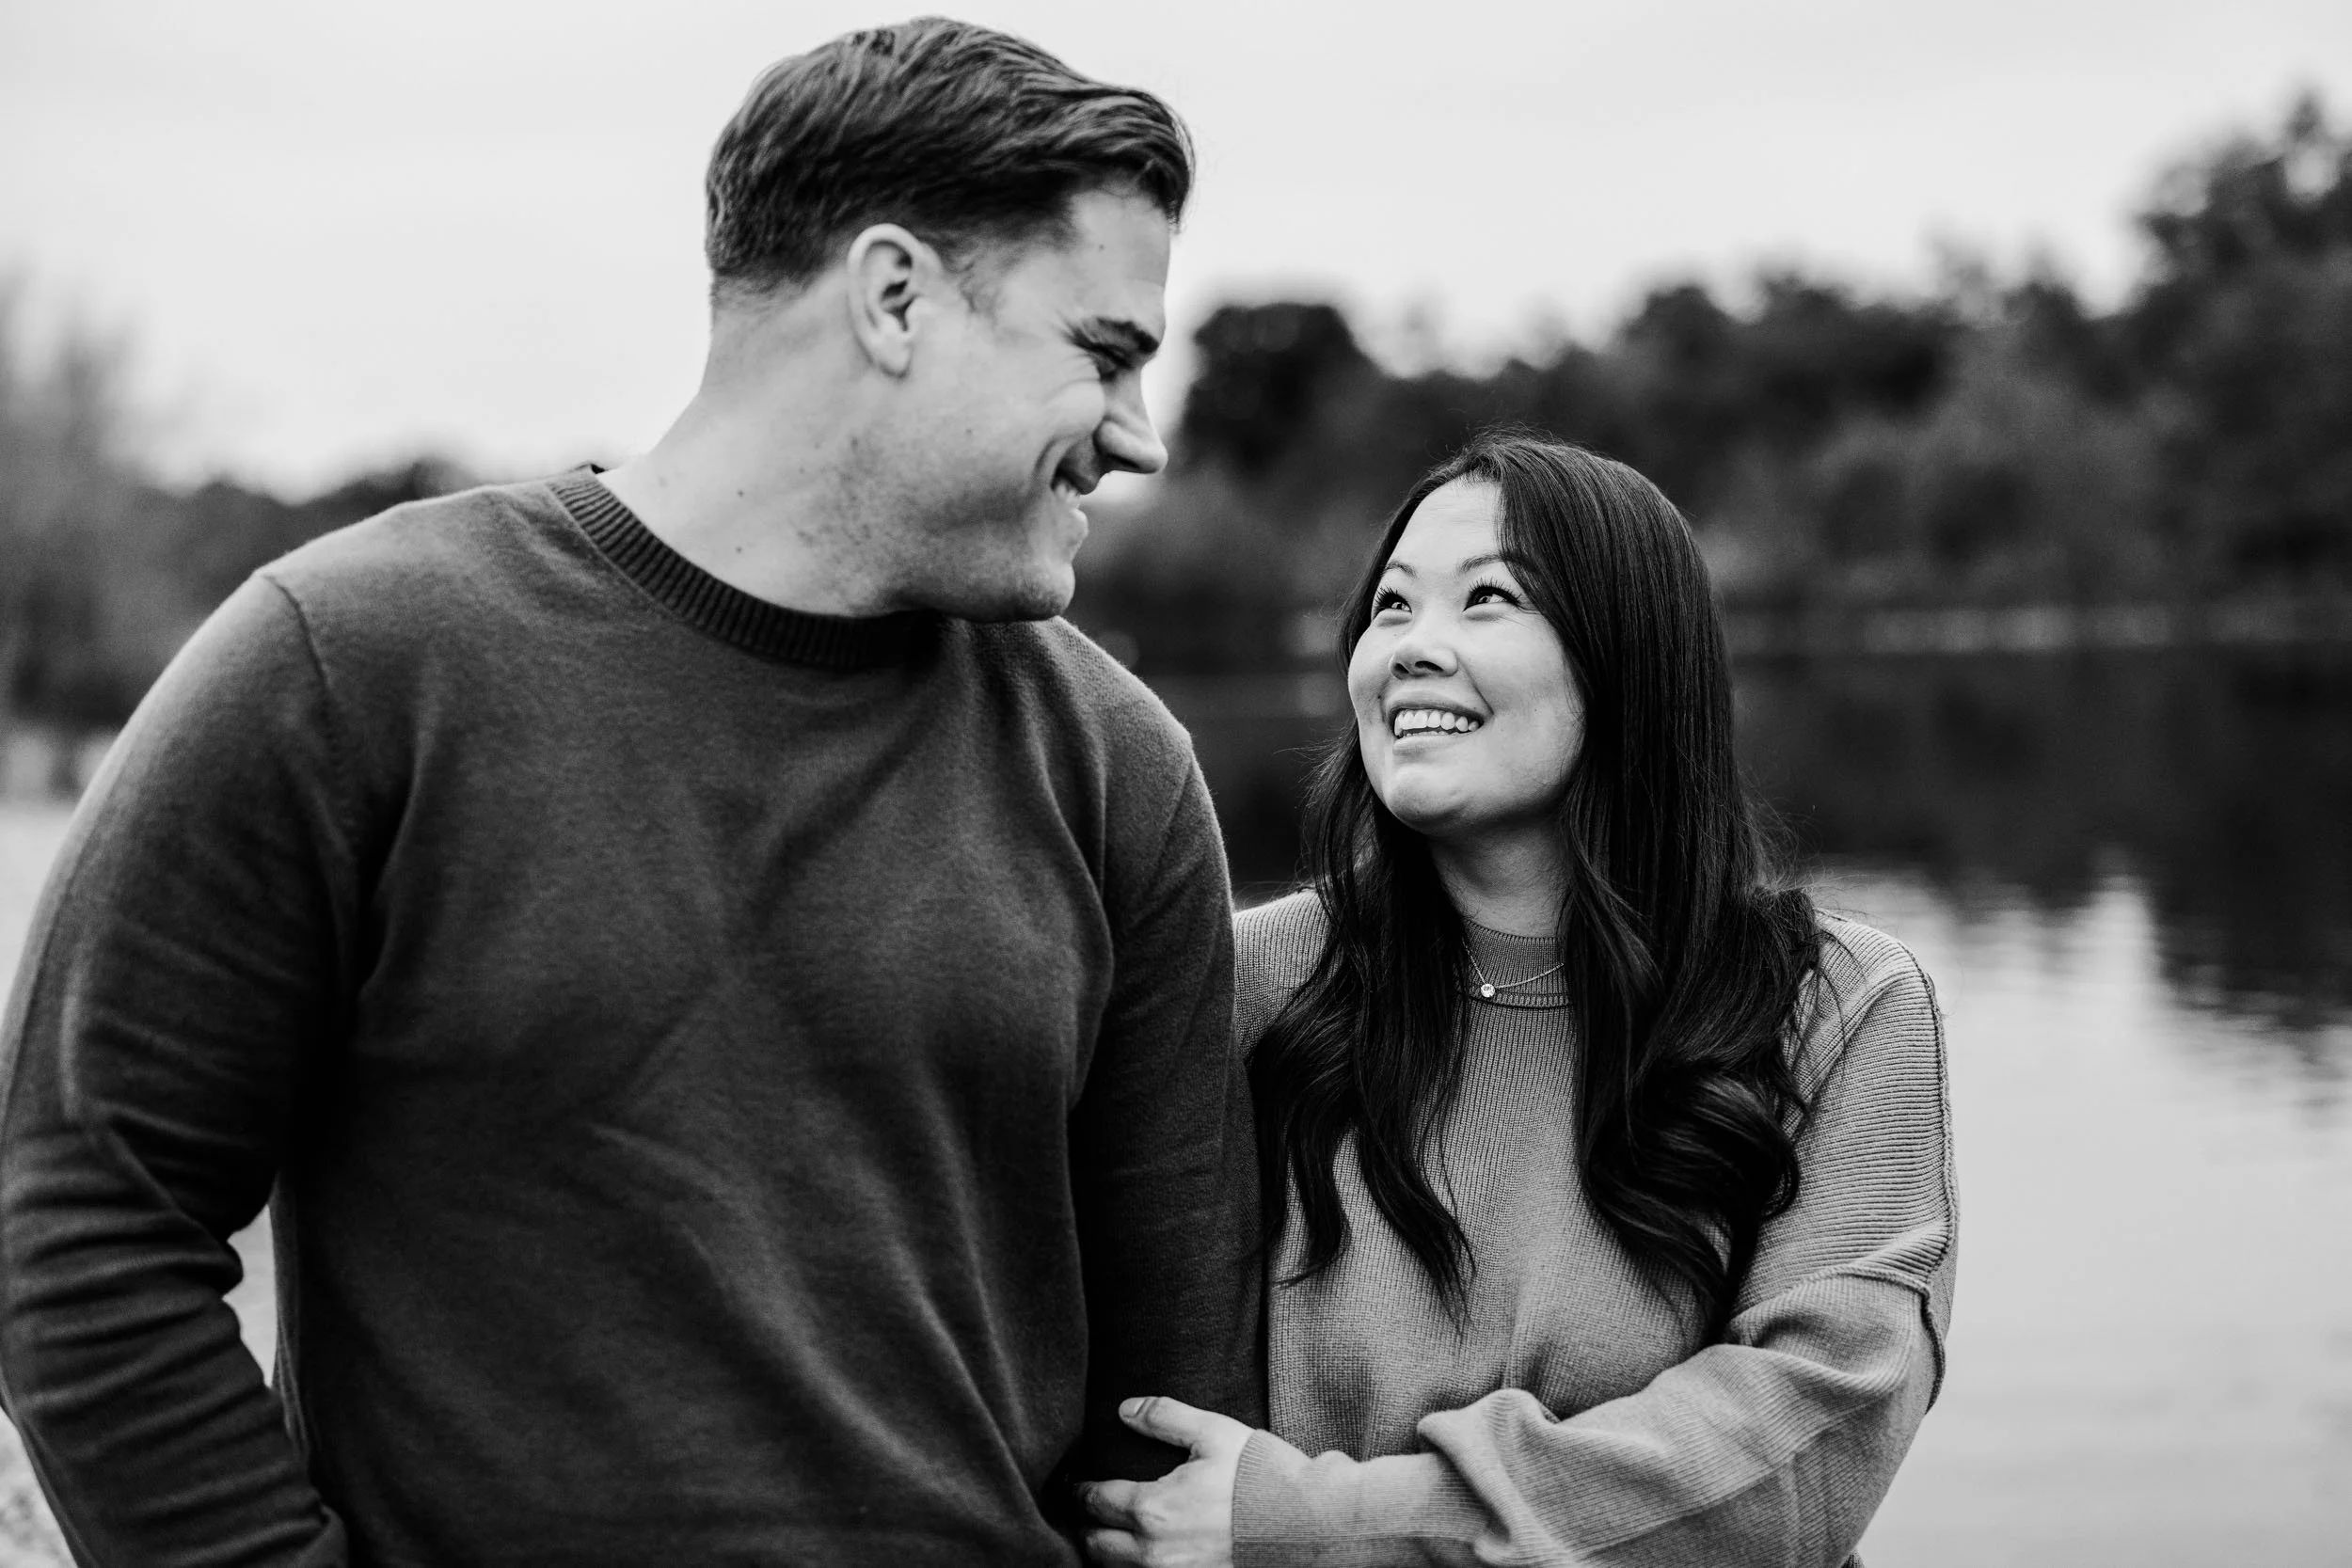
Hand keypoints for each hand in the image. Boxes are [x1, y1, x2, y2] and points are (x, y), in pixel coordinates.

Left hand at [1077, 1395, 1252, 1567]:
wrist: (1306, 1528)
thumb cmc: (1261, 1478)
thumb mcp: (1213, 1433)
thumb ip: (1164, 1417)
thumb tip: (1125, 1410)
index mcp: (1151, 1509)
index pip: (1094, 1502)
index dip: (1080, 1490)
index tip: (1077, 1482)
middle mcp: (1153, 1552)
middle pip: (1095, 1546)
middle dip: (1086, 1526)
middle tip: (1088, 1510)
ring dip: (1108, 1552)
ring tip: (1112, 1532)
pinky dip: (1136, 1567)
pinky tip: (1146, 1551)